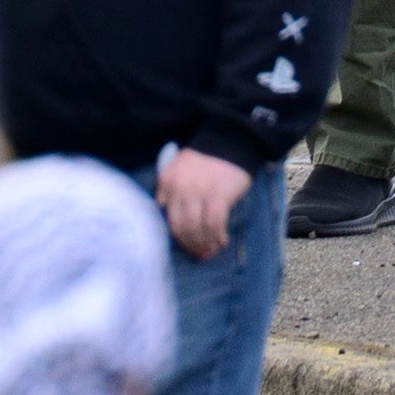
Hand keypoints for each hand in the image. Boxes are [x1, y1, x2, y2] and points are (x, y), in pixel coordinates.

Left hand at [155, 144, 241, 259]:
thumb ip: (172, 194)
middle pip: (179, 227)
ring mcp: (198, 192)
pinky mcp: (218, 195)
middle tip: (199, 254)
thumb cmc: (205, 160)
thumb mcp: (178, 172)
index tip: (185, 246)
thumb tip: (177, 226)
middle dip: (189, 245)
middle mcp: (179, 189)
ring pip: (196, 228)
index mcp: (166, 182)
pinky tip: (222, 241)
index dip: (175, 237)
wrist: (229, 140)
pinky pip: (214, 224)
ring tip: (211, 250)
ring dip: (204, 244)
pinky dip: (217, 236)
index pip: (164, 218)